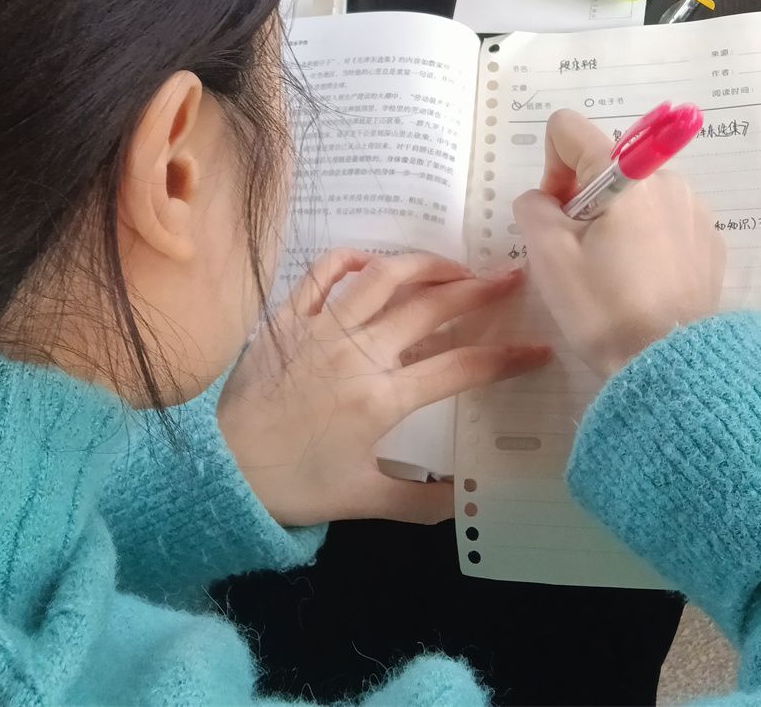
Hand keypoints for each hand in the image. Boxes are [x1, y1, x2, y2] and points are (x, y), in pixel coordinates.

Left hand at [218, 250, 550, 527]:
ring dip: (427, 265)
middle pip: (431, 308)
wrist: (221, 468)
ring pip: (384, 278)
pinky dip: (353, 259)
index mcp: (382, 399)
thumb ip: (422, 502)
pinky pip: (324, 274)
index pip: (460, 368)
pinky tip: (377, 261)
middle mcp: (358, 353)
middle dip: (479, 291)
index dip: (506, 358)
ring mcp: (321, 329)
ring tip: (457, 266)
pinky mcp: (288, 319)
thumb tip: (470, 499)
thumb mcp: (364, 502)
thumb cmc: (293, 486)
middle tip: (512, 278)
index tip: (538, 349)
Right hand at [514, 109, 725, 378]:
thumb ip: (532, 208)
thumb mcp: (548, 255)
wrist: (671, 364)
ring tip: (611, 272)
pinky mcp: (709, 239)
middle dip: (581, 199)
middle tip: (578, 254)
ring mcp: (694, 208)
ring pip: (633, 193)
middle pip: (602, 164)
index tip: (556, 215)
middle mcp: (665, 177)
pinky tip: (641, 281)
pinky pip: (663, 220)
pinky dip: (644, 238)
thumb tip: (545, 199)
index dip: (549, 167)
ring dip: (613, 219)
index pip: (568, 129)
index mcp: (624, 174)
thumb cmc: (603, 307)